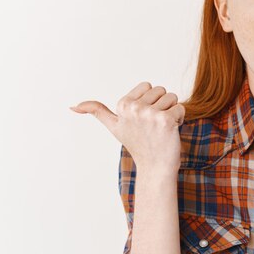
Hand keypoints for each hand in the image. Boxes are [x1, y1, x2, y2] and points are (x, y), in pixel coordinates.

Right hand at [70, 81, 185, 175]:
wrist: (155, 167)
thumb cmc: (137, 144)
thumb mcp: (114, 126)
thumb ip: (96, 111)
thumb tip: (73, 106)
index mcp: (122, 104)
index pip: (148, 86)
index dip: (150, 101)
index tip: (144, 118)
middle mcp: (133, 108)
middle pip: (161, 90)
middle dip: (162, 105)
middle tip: (154, 125)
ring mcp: (149, 114)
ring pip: (172, 97)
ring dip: (171, 112)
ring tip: (162, 128)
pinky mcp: (165, 120)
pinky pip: (180, 107)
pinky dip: (179, 119)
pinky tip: (170, 132)